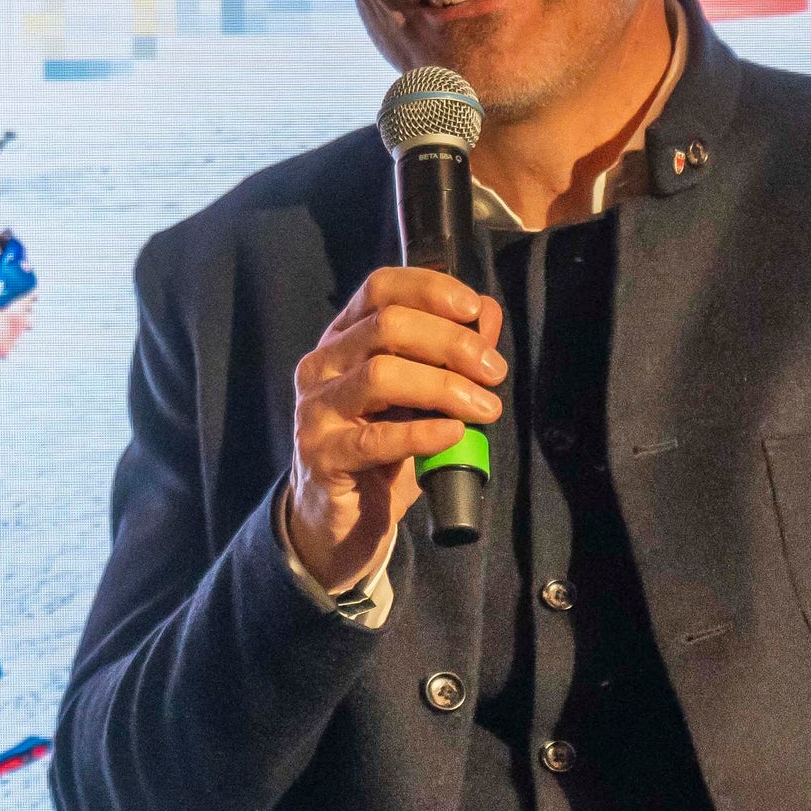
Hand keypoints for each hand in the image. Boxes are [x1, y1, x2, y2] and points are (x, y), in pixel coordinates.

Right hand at [283, 265, 506, 597]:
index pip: (380, 288)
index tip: (474, 309)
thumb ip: (450, 354)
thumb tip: (488, 314)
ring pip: (380, 375)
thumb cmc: (383, 451)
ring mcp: (316, 410)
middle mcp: (322, 365)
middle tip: (494, 370)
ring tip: (486, 407)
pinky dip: (422, 432)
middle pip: (386, 325)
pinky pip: (375, 439)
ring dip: (443, 387)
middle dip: (451, 342)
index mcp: (344, 339)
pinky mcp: (322, 456)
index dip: (429, 289)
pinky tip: (453, 434)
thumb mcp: (420, 397)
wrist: (339, 522)